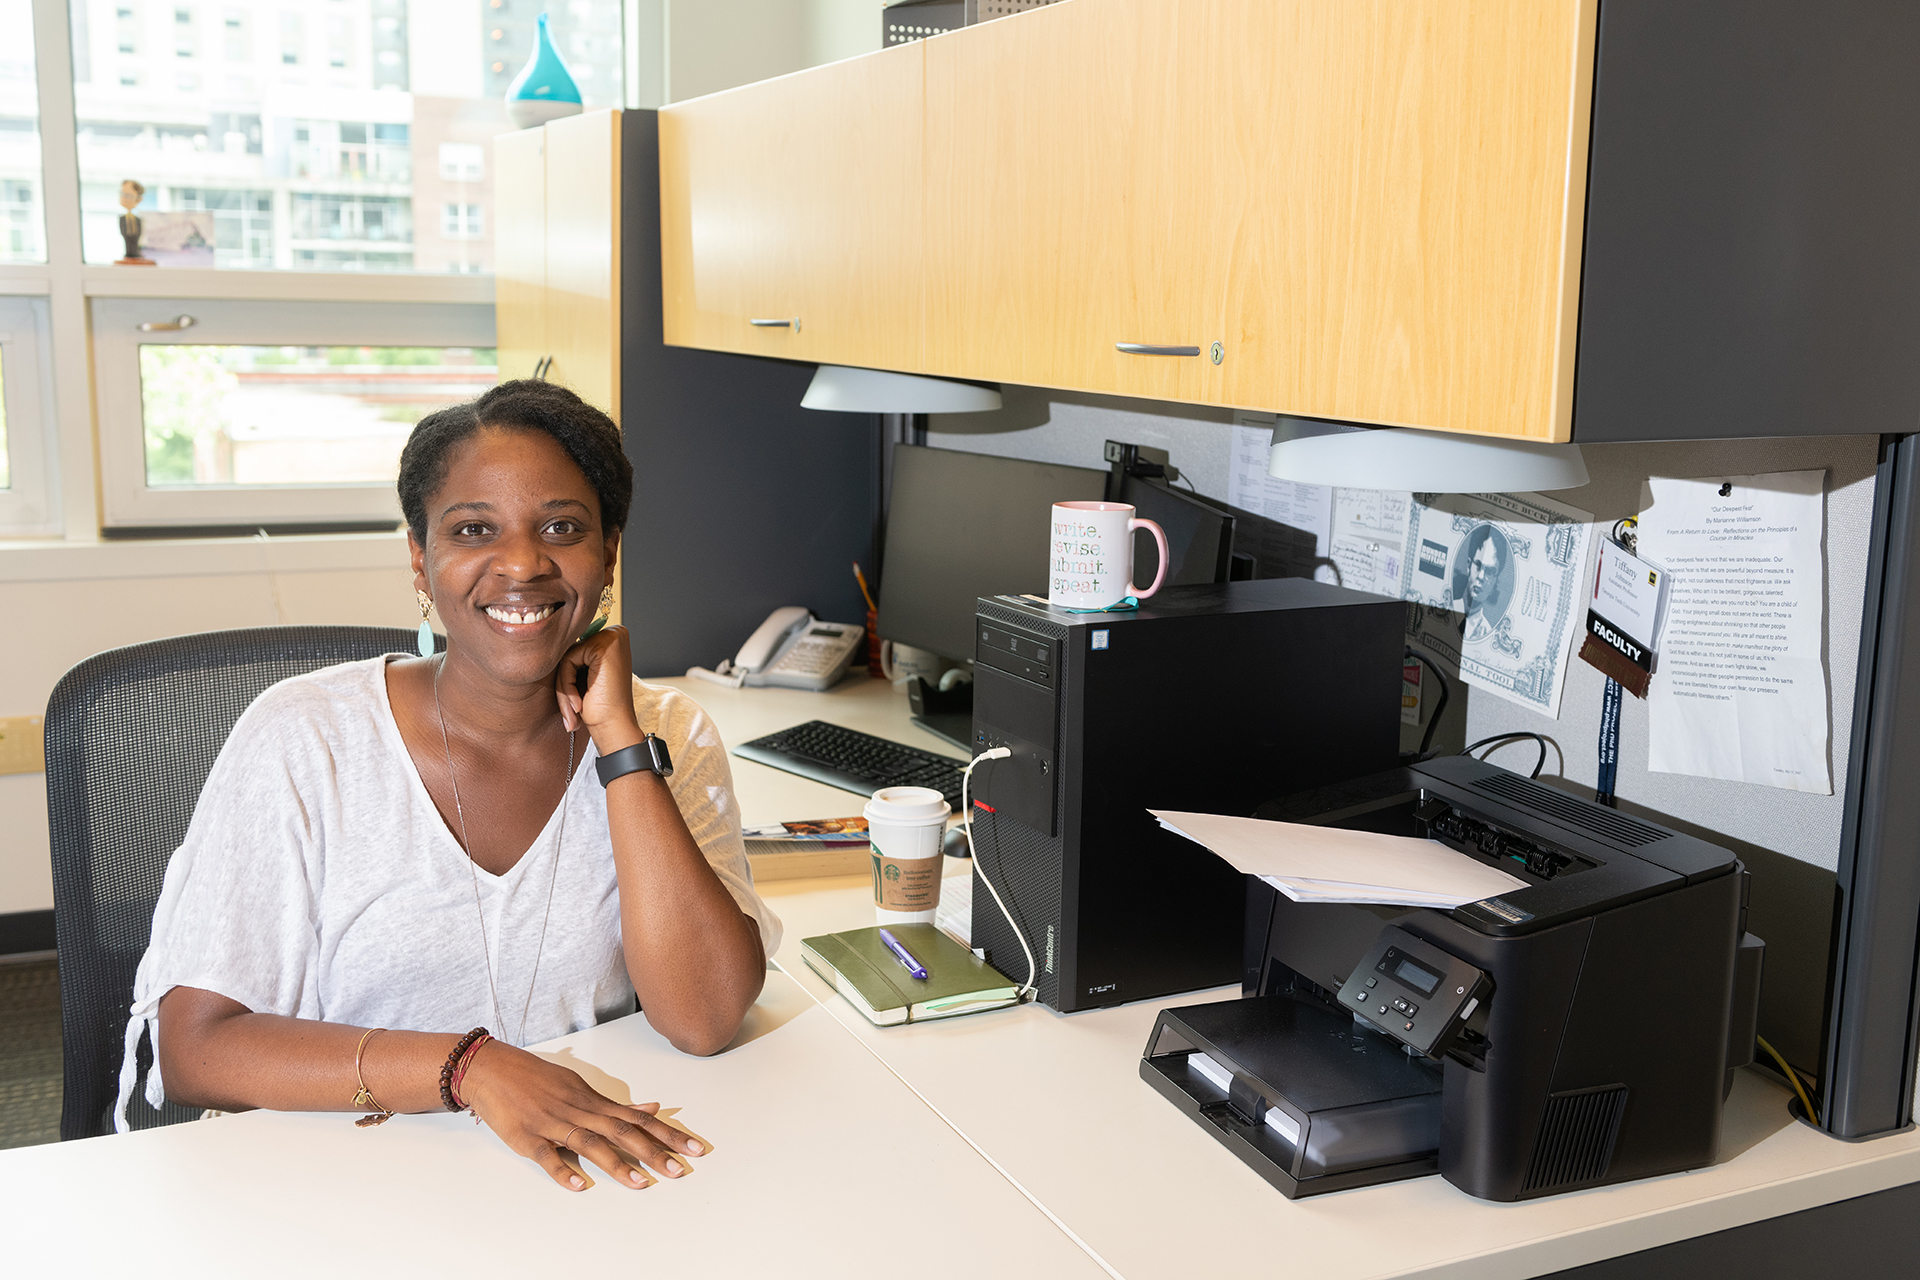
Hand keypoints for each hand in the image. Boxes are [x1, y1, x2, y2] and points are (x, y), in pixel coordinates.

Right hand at [461, 1040, 707, 1191]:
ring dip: (617, 1164)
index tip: (694, 1148)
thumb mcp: (580, 1086)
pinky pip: (547, 1155)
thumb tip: (653, 1108)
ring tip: (641, 1183)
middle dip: (654, 1152)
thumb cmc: (538, 1079)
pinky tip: (578, 1185)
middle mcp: (580, 1111)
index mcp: (594, 1102)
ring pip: (590, 1144)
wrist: (493, 1069)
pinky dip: (562, 1170)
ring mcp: (554, 1124)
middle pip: (623, 1132)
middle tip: (681, 1170)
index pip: (638, 1121)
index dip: (667, 1135)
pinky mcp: (528, 1137)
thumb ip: (616, 1104)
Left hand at [555, 623, 641, 751]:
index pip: (575, 648)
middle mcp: (615, 633)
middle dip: (565, 683)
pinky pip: (567, 661)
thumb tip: (550, 642)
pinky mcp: (603, 647)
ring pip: (566, 657)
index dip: (569, 676)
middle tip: (572, 711)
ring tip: (574, 710)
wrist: (614, 728)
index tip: (576, 703)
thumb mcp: (585, 676)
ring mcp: (611, 638)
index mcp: (614, 638)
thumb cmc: (600, 707)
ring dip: (564, 688)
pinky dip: (566, 686)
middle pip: (569, 651)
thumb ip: (576, 657)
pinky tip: (579, 704)